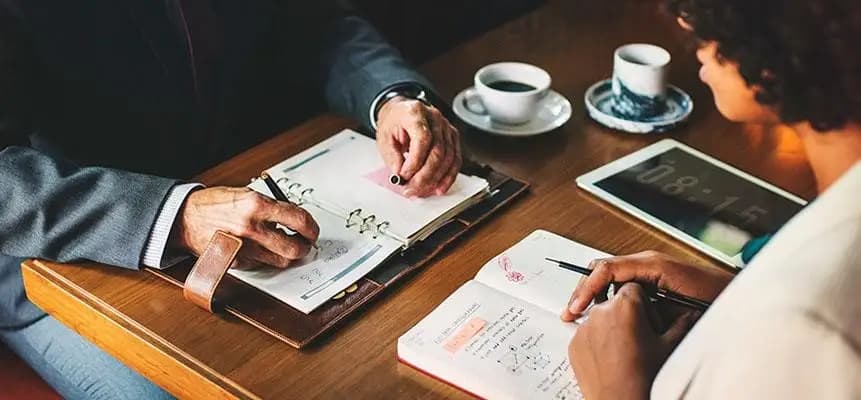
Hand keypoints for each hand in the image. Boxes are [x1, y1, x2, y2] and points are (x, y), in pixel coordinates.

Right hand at [170, 187, 319, 267]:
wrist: (185, 218)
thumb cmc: (214, 204)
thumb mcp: (246, 194)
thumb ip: (271, 206)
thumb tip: (295, 217)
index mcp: (256, 205)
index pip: (299, 220)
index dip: (311, 227)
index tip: (312, 229)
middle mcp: (251, 228)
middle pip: (294, 248)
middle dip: (304, 246)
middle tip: (305, 242)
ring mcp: (243, 248)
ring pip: (280, 261)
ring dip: (287, 255)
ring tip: (284, 245)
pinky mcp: (236, 262)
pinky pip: (262, 265)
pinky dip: (266, 258)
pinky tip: (261, 248)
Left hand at [376, 96, 461, 197]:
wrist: (400, 112)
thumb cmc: (393, 122)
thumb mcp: (384, 138)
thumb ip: (393, 158)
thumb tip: (402, 177)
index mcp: (415, 113)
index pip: (422, 139)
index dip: (415, 162)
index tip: (404, 176)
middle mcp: (434, 117)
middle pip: (438, 152)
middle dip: (425, 176)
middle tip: (412, 189)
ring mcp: (446, 127)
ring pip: (449, 158)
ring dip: (436, 179)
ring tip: (422, 190)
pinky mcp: (452, 136)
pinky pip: (455, 159)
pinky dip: (448, 176)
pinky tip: (440, 187)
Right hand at [561, 251, 732, 320]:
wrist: (735, 294)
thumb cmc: (715, 295)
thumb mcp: (678, 303)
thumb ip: (648, 301)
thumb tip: (619, 305)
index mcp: (651, 263)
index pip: (607, 268)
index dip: (587, 287)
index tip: (577, 306)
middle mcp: (647, 262)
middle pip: (602, 269)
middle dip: (583, 289)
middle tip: (570, 311)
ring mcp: (648, 268)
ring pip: (609, 276)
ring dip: (593, 293)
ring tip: (579, 312)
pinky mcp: (651, 278)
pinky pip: (621, 283)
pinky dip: (607, 296)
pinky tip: (601, 311)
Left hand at [569, 283, 697, 399]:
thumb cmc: (644, 376)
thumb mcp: (669, 346)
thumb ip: (681, 324)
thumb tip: (690, 314)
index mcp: (625, 305)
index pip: (634, 288)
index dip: (644, 304)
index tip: (648, 319)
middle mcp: (601, 312)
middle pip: (615, 302)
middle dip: (626, 314)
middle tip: (638, 337)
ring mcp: (584, 328)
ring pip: (600, 318)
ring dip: (611, 327)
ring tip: (625, 350)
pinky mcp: (574, 343)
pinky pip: (588, 335)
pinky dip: (597, 342)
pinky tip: (611, 358)